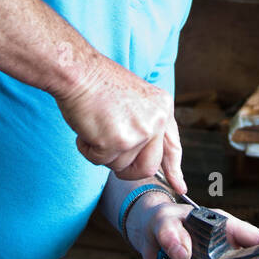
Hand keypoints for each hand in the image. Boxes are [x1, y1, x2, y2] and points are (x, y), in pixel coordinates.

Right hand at [56, 53, 185, 193]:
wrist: (79, 72)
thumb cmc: (99, 84)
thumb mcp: (135, 100)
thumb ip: (145, 126)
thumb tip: (151, 161)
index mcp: (162, 108)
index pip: (172, 145)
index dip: (173, 169)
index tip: (179, 186)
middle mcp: (155, 121)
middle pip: (148, 167)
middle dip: (128, 169)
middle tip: (110, 153)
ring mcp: (138, 133)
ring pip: (120, 165)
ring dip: (103, 152)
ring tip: (96, 125)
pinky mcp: (116, 141)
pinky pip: (99, 161)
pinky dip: (88, 149)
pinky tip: (87, 127)